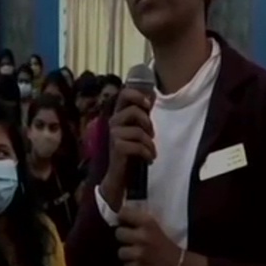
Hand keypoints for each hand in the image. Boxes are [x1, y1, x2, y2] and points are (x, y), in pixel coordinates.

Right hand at [100, 88, 155, 206]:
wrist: (120, 173)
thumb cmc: (131, 148)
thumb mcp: (137, 128)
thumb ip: (143, 112)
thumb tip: (152, 92)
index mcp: (119, 113)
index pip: (124, 94)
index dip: (137, 95)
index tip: (148, 105)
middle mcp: (114, 121)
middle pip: (133, 111)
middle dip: (147, 122)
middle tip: (151, 134)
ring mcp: (114, 134)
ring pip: (138, 131)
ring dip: (150, 143)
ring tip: (151, 151)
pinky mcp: (117, 148)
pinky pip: (138, 146)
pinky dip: (147, 153)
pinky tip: (149, 159)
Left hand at [115, 205, 182, 265]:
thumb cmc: (167, 245)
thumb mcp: (155, 227)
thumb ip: (138, 222)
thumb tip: (119, 218)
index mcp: (148, 223)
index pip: (123, 213)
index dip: (122, 218)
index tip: (124, 222)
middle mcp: (142, 237)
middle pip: (119, 233)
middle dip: (124, 238)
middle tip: (132, 241)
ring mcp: (139, 254)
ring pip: (120, 252)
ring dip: (127, 254)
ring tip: (137, 255)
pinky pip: (126, 265)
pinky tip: (141, 265)